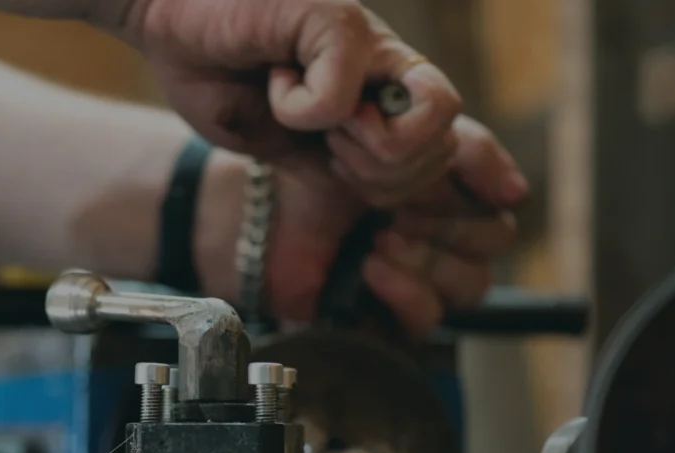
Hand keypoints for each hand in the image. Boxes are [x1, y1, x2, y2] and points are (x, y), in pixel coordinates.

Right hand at [123, 0, 462, 202]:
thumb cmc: (224, 77)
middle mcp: (393, 71)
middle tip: (326, 146)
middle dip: (377, 180)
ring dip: (356, 149)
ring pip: (425, 130)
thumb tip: (394, 211)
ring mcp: (374, 43)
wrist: (171, 21)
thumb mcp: (291, 151)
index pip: (467, 145)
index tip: (503, 200)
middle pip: (441, 156)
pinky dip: (292, 107)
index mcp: (387, 103)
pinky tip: (275, 76)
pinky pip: (340, 103)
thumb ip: (345, 176)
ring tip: (307, 115)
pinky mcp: (339, 19)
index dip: (488, 179)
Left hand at [253, 116, 528, 335]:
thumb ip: (457, 148)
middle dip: (450, 224)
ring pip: (468, 287)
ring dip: (428, 260)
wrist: (256, 209)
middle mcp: (440, 240)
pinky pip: (425, 322)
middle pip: (490, 247)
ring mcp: (414, 281)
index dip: (477, 189)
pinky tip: (371, 267)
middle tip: (399, 207)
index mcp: (447, 195)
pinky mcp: (383, 317)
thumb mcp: (391, 136)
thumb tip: (517, 191)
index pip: (499, 205)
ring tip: (380, 237)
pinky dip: (405, 294)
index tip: (440, 173)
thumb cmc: (317, 164)